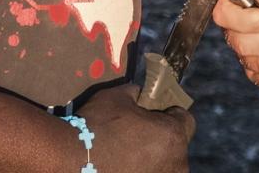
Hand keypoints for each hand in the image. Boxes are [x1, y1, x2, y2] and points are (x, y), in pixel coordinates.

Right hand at [77, 84, 193, 172]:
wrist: (72, 160)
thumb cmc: (98, 126)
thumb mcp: (117, 97)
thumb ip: (136, 93)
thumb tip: (140, 93)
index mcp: (173, 135)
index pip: (186, 120)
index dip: (171, 113)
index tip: (156, 112)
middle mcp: (176, 164)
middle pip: (176, 145)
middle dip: (162, 138)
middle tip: (139, 134)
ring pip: (165, 165)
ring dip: (153, 158)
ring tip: (129, 154)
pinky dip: (142, 170)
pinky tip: (123, 165)